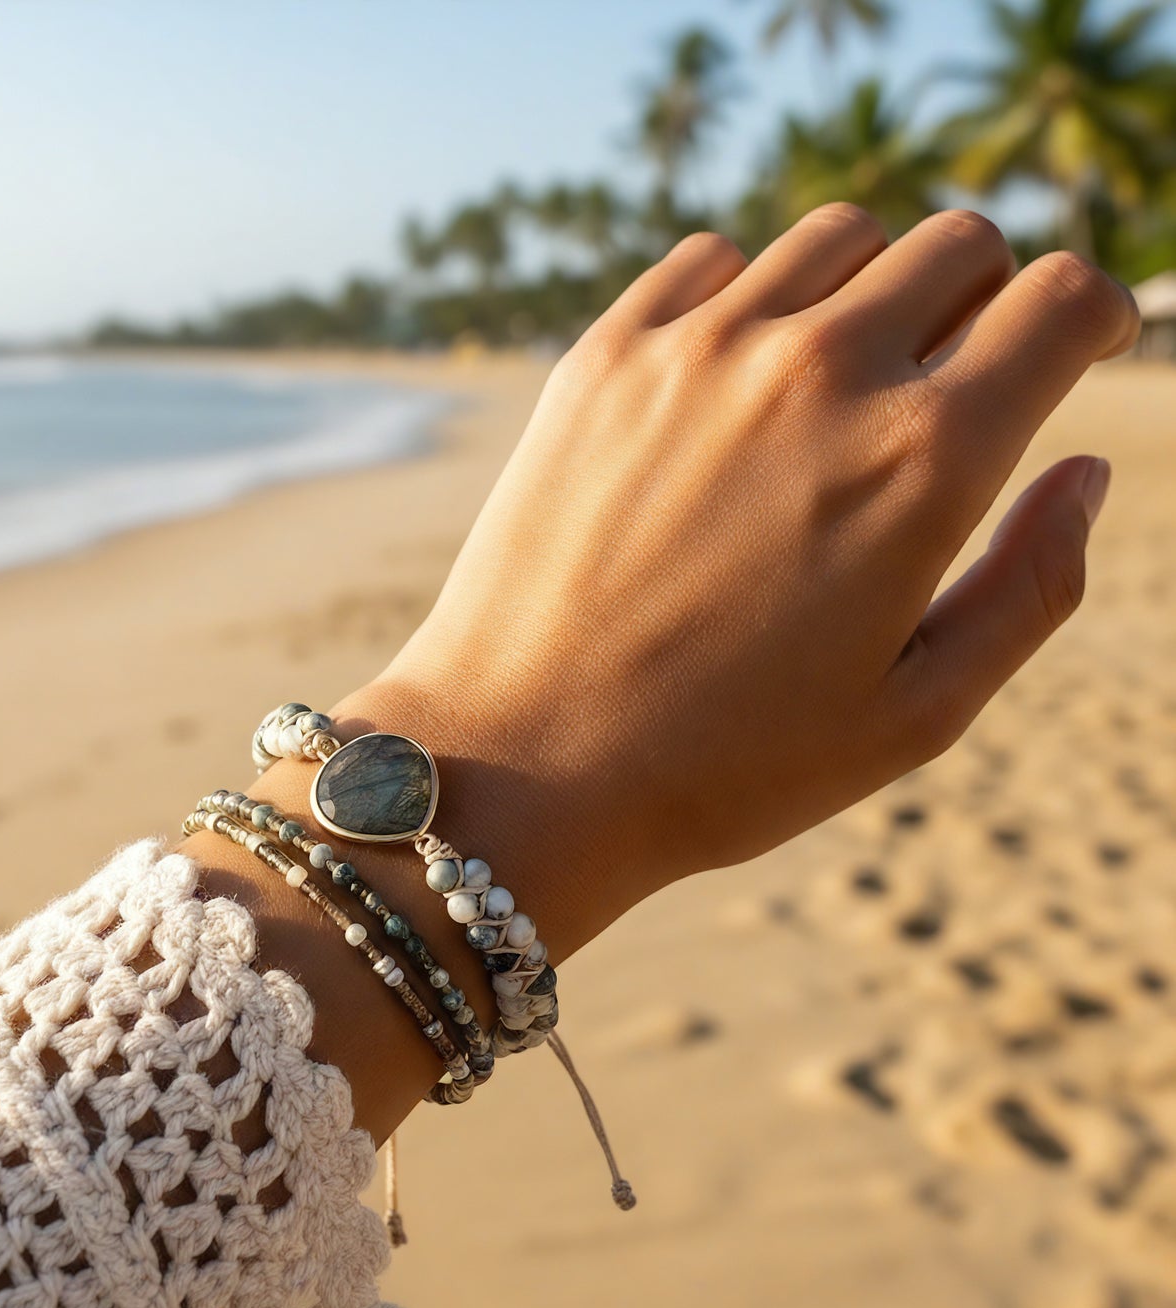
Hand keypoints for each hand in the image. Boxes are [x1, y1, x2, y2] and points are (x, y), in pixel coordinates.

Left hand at [187, 205, 1137, 1141]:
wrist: (520, 767)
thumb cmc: (724, 765)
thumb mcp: (916, 714)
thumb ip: (1032, 587)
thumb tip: (1084, 471)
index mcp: (921, 460)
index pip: (1056, 300)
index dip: (1091, 314)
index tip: (1078, 344)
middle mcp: (818, 371)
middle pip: (956, 244)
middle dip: (987, 295)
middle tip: (957, 371)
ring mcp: (700, 350)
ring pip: (837, 236)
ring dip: (870, 286)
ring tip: (843, 375)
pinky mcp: (603, 357)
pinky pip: (712, 260)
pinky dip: (751, 293)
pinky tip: (737, 373)